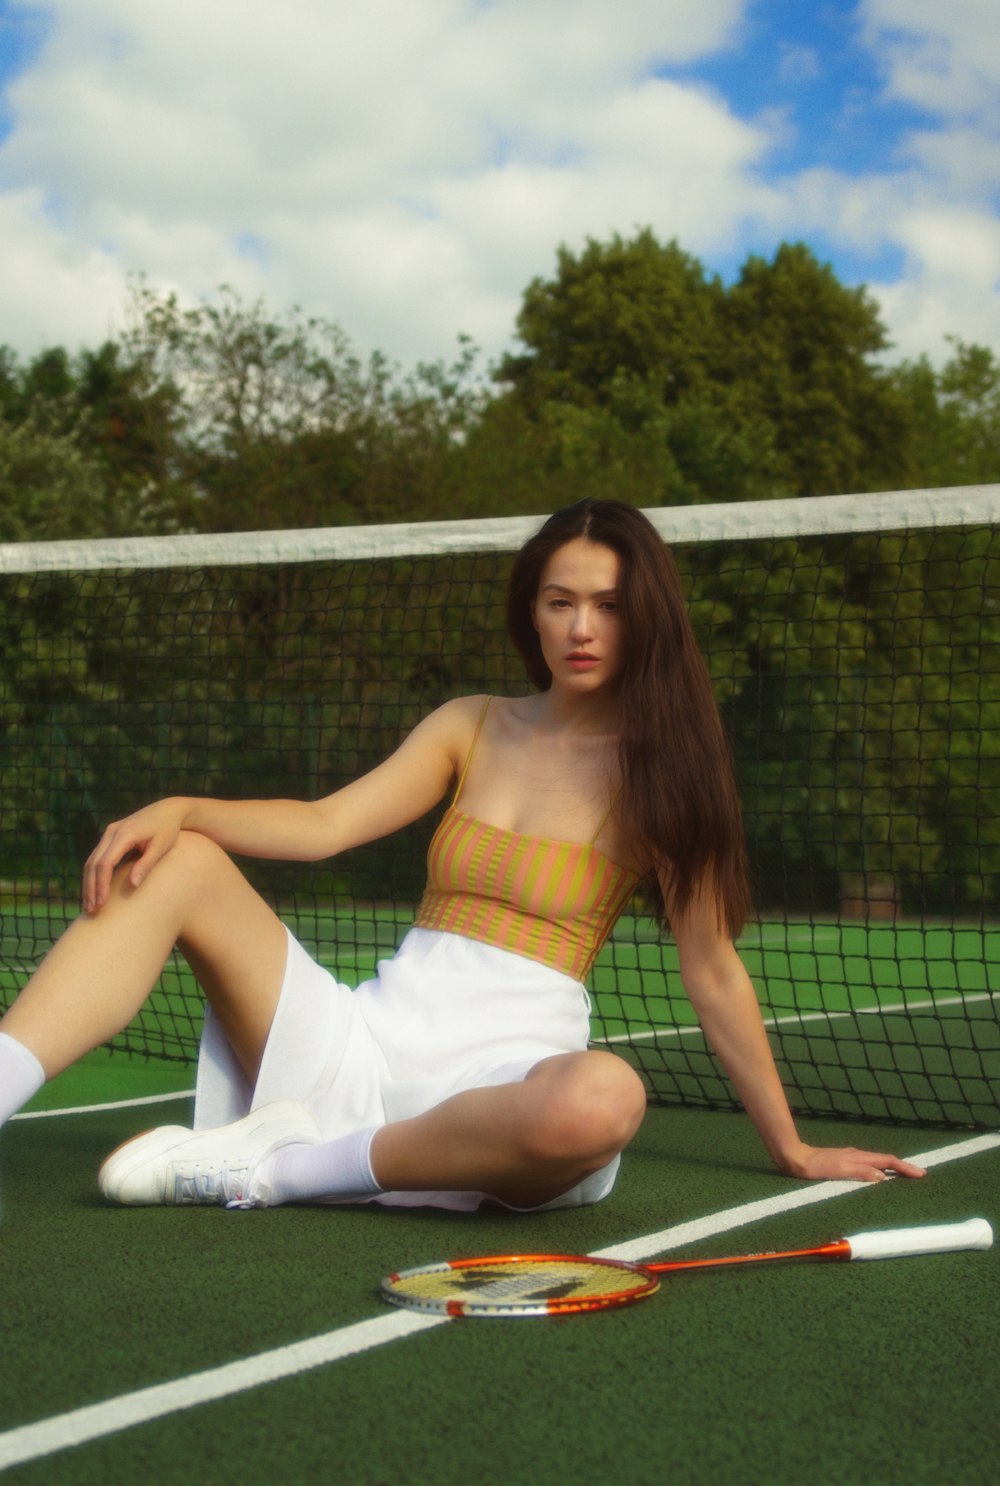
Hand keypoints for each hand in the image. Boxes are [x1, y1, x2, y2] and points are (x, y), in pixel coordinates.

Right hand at [83, 797, 190, 913]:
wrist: (168, 810)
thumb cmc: (168, 830)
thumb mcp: (161, 846)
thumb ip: (147, 864)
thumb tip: (133, 885)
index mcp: (124, 834)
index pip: (105, 863)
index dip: (101, 885)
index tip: (102, 903)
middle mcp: (112, 832)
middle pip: (93, 864)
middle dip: (91, 888)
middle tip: (92, 910)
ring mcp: (109, 833)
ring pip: (91, 861)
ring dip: (88, 883)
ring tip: (89, 905)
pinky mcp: (110, 836)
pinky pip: (96, 857)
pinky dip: (93, 875)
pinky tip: (94, 890)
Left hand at [781, 1143, 925, 1182]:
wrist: (795, 1159)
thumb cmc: (816, 1167)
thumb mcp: (839, 1171)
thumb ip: (860, 1172)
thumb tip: (882, 1177)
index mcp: (858, 1157)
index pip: (887, 1161)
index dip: (904, 1168)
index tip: (920, 1174)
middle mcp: (857, 1156)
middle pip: (885, 1160)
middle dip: (903, 1167)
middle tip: (919, 1175)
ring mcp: (851, 1158)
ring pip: (877, 1162)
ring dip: (892, 1168)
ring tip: (905, 1176)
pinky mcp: (844, 1162)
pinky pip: (868, 1165)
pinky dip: (879, 1169)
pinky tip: (878, 1175)